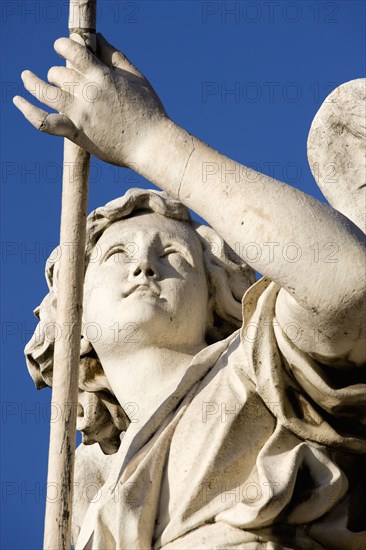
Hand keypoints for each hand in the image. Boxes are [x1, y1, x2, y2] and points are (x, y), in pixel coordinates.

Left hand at [13, 34, 167, 167]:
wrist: (151, 144)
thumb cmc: (148, 111)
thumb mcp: (135, 77)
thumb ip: (114, 55)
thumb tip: (96, 37)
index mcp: (101, 75)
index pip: (72, 50)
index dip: (63, 44)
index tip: (60, 45)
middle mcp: (87, 92)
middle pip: (59, 73)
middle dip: (58, 73)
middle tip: (63, 79)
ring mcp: (79, 113)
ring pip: (46, 92)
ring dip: (33, 83)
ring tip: (26, 77)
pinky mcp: (76, 132)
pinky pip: (45, 122)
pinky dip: (29, 112)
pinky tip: (18, 102)